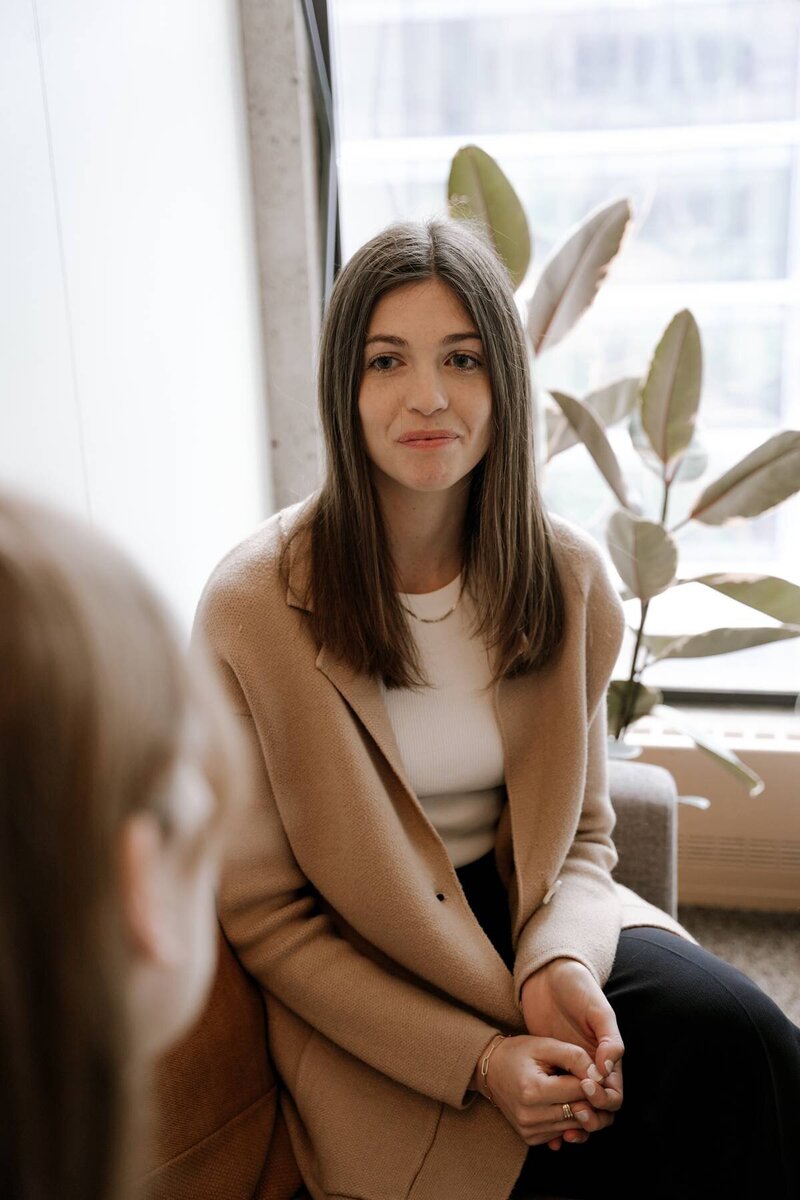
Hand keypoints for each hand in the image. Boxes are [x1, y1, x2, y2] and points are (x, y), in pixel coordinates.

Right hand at [472, 1034, 616, 1147]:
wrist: (490, 1069)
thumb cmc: (518, 1053)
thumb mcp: (545, 1045)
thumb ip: (574, 1057)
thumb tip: (600, 1076)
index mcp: (533, 1090)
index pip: (580, 1091)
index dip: (592, 1079)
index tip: (594, 1070)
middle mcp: (530, 1115)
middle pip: (580, 1112)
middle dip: (591, 1097)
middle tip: (590, 1081)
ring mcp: (529, 1130)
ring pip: (575, 1125)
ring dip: (582, 1109)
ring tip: (576, 1089)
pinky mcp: (530, 1138)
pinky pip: (562, 1132)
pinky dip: (569, 1119)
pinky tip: (563, 1102)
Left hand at [520, 958, 623, 1148]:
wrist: (546, 976)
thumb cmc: (576, 987)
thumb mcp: (597, 1008)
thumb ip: (608, 1037)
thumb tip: (609, 1068)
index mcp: (607, 1057)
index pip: (615, 1093)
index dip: (605, 1100)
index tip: (587, 1089)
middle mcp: (591, 1069)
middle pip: (600, 1109)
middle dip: (593, 1118)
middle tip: (576, 1113)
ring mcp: (570, 1071)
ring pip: (580, 1110)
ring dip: (576, 1124)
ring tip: (564, 1129)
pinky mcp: (551, 1070)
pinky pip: (557, 1102)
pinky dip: (558, 1119)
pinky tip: (550, 1130)